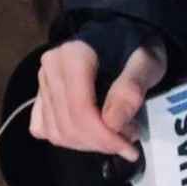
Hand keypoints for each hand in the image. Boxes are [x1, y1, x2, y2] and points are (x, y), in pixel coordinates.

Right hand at [28, 38, 167, 160]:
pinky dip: (67, 139)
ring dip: (87, 144)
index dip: (104, 137)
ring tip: (114, 135)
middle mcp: (50, 68)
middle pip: (67, 125)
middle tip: (128, 141)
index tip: (131, 148)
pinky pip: (43, 128)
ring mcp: (42, 82)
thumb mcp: (146, 63)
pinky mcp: (40, 95)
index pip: (80, 110)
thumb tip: (112, 123)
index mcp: (72, 56)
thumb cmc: (135, 48)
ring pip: (56, 132)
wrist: (120, 37)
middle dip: (100, 143)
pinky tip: (90, 133)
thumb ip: (130, 88)